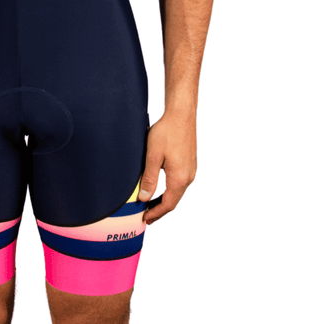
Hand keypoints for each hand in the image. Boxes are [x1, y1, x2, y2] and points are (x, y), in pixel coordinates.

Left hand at [139, 108, 196, 224]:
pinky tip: (161, 188)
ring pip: (177, 192)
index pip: (168, 204)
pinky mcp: (190, 163)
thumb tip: (144, 198)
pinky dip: (170, 190)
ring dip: (165, 200)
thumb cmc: (167, 132)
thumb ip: (149, 178)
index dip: (156, 213)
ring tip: (151, 204)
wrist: (182, 115)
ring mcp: (191, 170)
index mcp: (180, 178)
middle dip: (160, 209)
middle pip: (174, 200)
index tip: (145, 219)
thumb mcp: (153, 156)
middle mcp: (188, 177)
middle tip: (146, 216)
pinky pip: (180, 183)